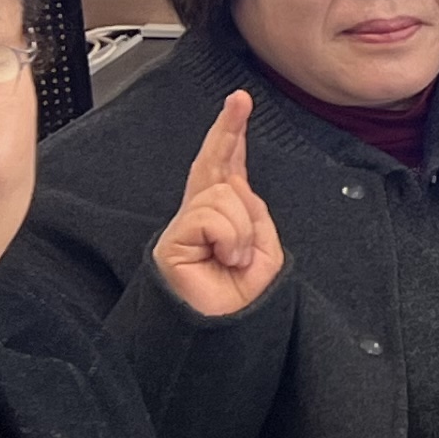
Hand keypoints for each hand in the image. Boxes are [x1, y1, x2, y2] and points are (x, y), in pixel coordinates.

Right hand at [151, 93, 285, 322]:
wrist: (227, 336)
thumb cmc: (244, 303)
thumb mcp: (266, 252)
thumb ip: (253, 214)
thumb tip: (233, 187)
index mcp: (225, 221)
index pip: (227, 171)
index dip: (232, 137)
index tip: (239, 105)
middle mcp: (200, 219)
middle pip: (212, 165)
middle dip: (227, 130)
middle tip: (239, 101)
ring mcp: (183, 228)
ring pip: (223, 195)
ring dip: (244, 229)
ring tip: (238, 259)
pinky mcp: (172, 240)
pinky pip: (211, 214)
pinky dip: (231, 236)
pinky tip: (226, 258)